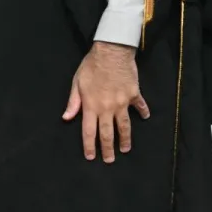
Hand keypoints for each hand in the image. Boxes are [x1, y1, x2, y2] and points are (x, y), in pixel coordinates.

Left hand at [63, 41, 148, 162]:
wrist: (112, 51)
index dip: (89, 146)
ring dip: (125, 139)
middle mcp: (107, 108)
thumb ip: (73, 102)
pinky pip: (139, 106)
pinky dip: (142, 112)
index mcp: (91, 106)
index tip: (91, 157)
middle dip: (108, 149)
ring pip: (124, 126)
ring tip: (125, 149)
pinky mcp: (134, 94)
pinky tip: (145, 117)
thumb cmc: (91, 66)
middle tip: (109, 160)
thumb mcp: (77, 82)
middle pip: (108, 133)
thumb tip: (66, 118)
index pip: (89, 131)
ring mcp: (122, 103)